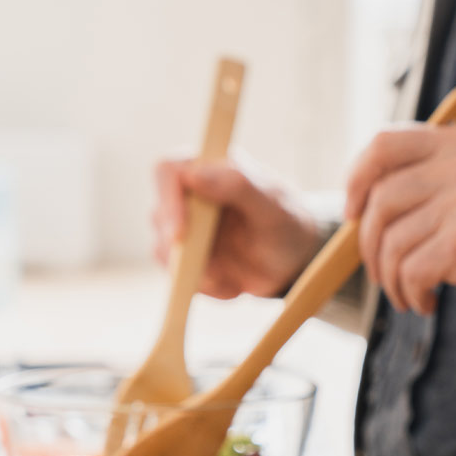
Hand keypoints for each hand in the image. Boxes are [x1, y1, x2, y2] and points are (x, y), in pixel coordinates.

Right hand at [152, 158, 320, 298]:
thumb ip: (238, 185)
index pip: (168, 171)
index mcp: (210, 168)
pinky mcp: (186, 256)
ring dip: (198, 273)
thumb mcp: (273, 206)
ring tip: (234, 283)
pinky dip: (205, 287)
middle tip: (217, 274)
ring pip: (163, 251)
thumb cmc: (287, 223)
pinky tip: (233, 287)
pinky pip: (178, 276)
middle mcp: (190, 195)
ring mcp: (184, 226)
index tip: (181, 234)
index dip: (168, 200)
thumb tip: (194, 174)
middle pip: (161, 217)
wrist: (294, 260)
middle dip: (185, 250)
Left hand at [344, 124, 455, 315]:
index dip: (356, 180)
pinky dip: (411, 294)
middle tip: (382, 273)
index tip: (352, 214)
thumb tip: (355, 203)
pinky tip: (427, 302)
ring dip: (391, 279)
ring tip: (409, 292)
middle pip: (380, 201)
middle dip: (369, 246)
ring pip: (391, 242)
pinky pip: (410, 270)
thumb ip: (424, 180)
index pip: (385, 144)